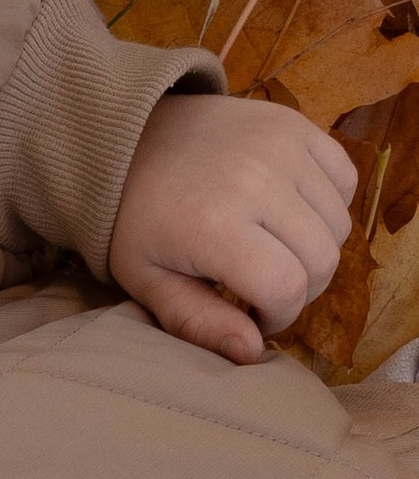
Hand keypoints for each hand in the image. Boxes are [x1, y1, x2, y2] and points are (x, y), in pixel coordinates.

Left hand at [109, 94, 354, 365]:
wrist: (133, 140)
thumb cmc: (138, 220)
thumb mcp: (149, 281)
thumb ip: (197, 321)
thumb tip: (250, 351)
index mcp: (215, 227)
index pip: (287, 289)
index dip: (279, 316)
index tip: (254, 316)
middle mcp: (257, 182)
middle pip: (323, 260)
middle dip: (302, 290)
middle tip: (266, 289)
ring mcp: (282, 148)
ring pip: (339, 224)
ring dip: (316, 251)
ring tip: (276, 252)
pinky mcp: (297, 126)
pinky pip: (345, 179)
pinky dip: (330, 206)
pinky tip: (292, 216)